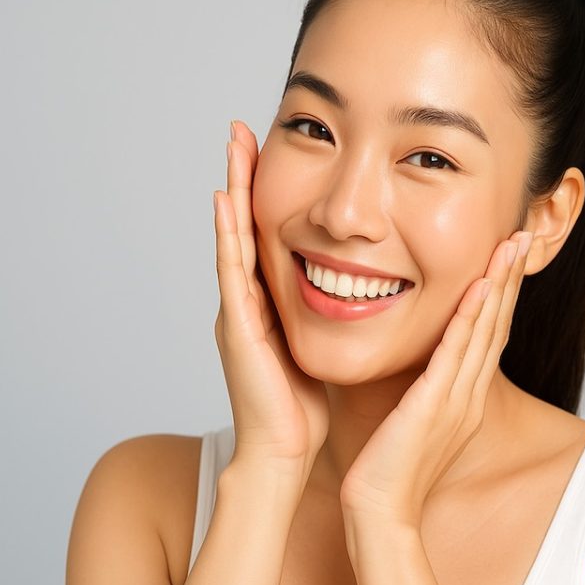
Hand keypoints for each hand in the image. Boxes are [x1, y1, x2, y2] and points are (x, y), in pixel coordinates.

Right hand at [213, 120, 328, 472]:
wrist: (282, 455)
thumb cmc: (303, 409)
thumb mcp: (319, 346)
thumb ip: (327, 317)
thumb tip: (358, 293)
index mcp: (268, 303)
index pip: (267, 235)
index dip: (266, 193)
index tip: (274, 149)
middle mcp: (247, 300)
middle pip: (244, 224)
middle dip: (243, 176)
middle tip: (241, 129)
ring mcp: (238, 310)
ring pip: (234, 236)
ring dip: (233, 188)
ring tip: (232, 144)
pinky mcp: (238, 326)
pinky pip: (231, 269)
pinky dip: (227, 232)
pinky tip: (225, 198)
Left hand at [338, 229, 533, 528]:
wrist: (379, 514)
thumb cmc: (388, 473)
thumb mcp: (413, 423)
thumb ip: (423, 393)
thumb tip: (421, 371)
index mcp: (464, 398)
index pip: (488, 334)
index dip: (501, 293)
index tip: (506, 256)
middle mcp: (469, 395)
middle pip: (497, 324)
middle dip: (510, 278)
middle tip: (522, 235)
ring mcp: (456, 400)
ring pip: (485, 330)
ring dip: (499, 285)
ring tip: (511, 245)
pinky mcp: (434, 405)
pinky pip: (456, 353)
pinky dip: (471, 317)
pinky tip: (481, 287)